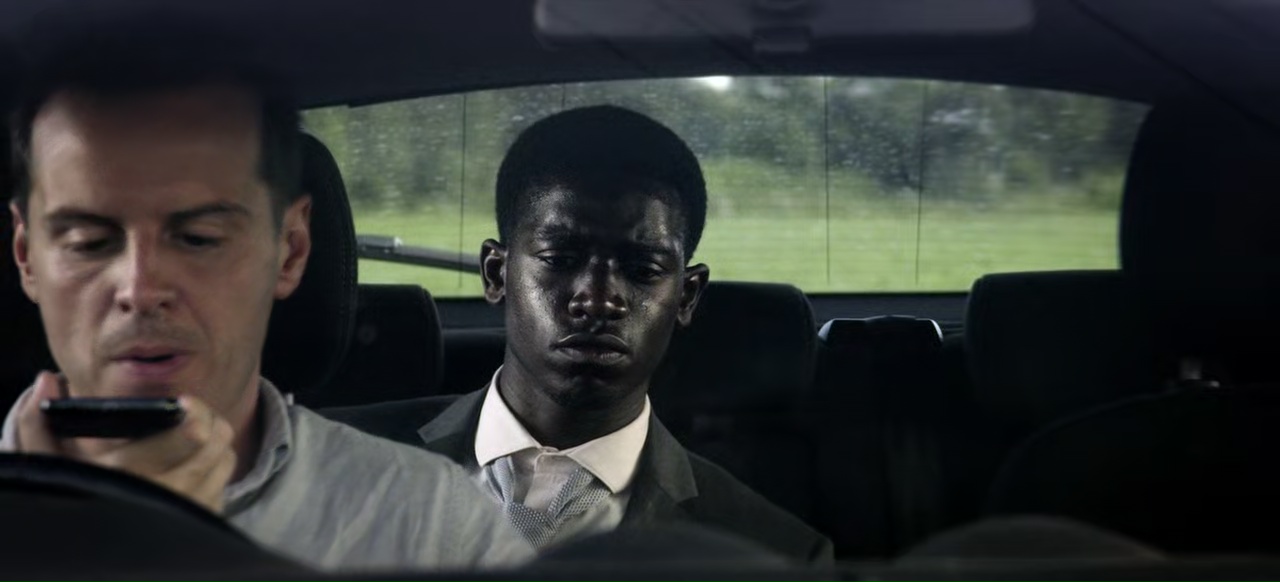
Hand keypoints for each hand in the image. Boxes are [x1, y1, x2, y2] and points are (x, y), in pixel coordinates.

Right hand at [14, 372, 236, 513]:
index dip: (195, 412)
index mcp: (130, 474)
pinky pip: (224, 483)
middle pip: (217, 440)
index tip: (184, 402)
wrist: (90, 541)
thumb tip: (48, 382)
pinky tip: (193, 461)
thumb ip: (38, 423)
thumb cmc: (72, 490)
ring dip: (213, 442)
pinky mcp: (201, 519)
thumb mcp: (46, 462)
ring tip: (191, 433)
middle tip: (189, 412)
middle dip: (207, 420)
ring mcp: (188, 510)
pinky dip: (214, 467)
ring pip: (224, 459)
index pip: (192, 433)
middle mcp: (166, 495)